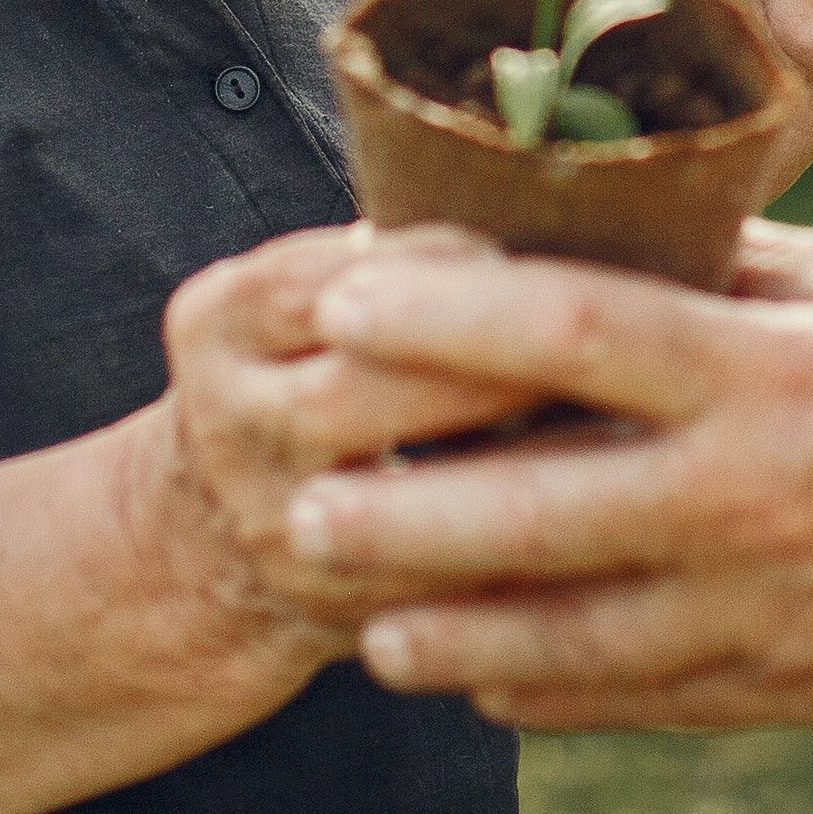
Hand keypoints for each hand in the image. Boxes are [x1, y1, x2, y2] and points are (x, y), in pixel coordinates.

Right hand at [132, 224, 569, 671]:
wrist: (200, 540)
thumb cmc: (301, 374)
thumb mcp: (297, 298)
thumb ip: (394, 261)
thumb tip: (562, 204)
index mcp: (220, 324)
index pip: (325, 280)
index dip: (438, 269)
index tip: (534, 255)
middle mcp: (231, 426)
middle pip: (353, 394)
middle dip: (483, 371)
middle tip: (600, 351)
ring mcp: (274, 528)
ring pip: (395, 509)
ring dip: (511, 471)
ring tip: (612, 434)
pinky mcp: (331, 609)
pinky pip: (436, 590)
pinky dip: (519, 558)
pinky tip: (601, 522)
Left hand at [282, 219, 812, 729]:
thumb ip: (747, 275)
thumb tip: (616, 240)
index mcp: (786, 378)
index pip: (577, 337)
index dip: (445, 320)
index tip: (344, 301)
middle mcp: (763, 507)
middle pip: (532, 514)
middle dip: (399, 513)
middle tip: (293, 502)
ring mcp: (778, 618)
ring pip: (567, 644)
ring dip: (449, 631)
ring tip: (361, 622)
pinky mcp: (803, 694)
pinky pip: (643, 705)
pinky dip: (551, 693)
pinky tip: (484, 676)